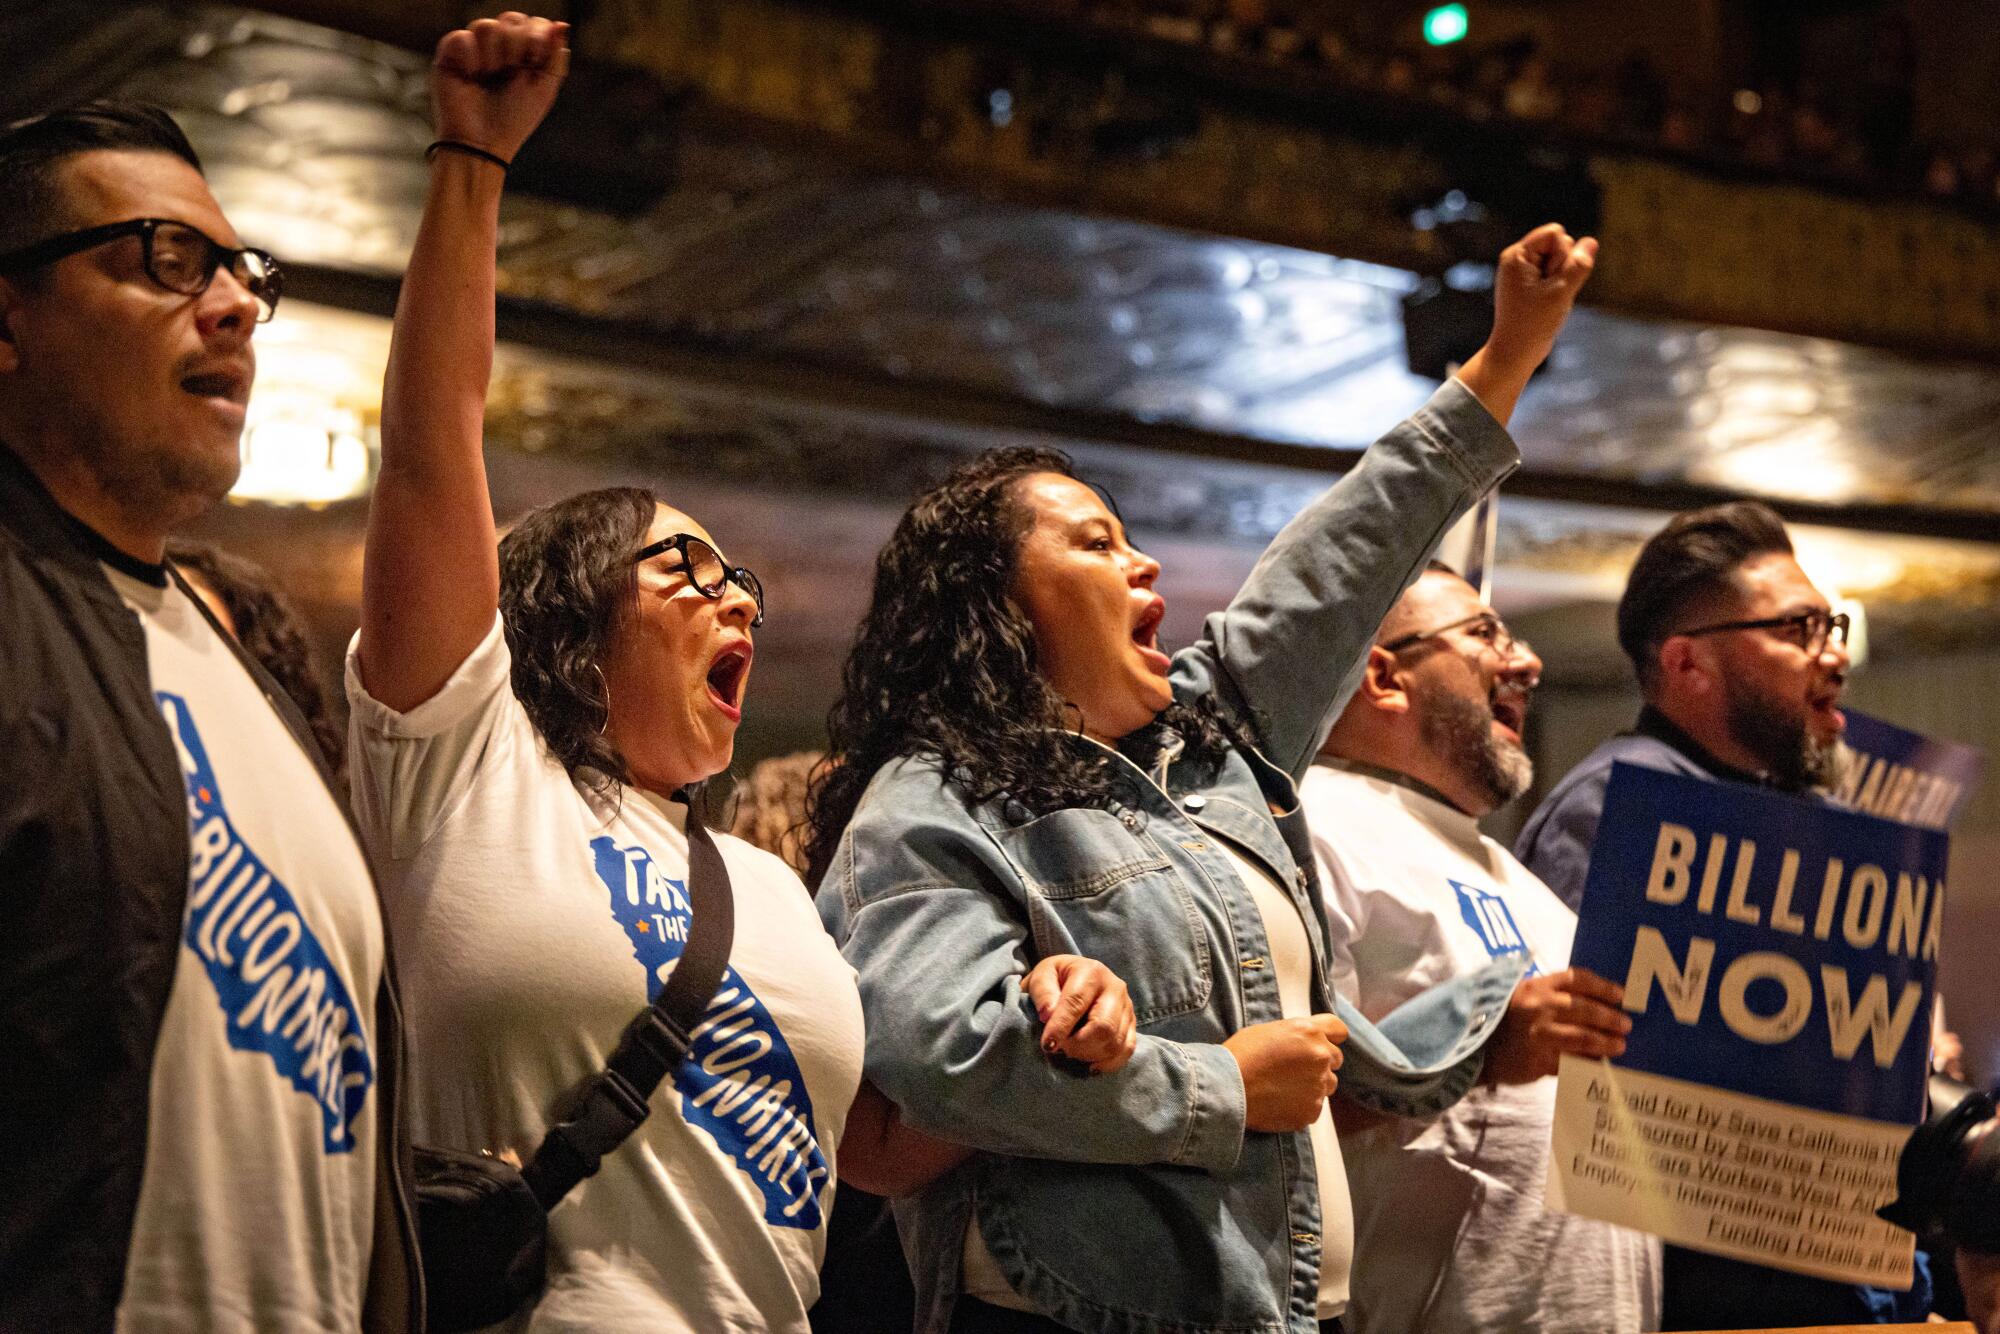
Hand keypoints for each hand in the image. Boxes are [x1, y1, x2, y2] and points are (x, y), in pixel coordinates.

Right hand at [432, 12, 569, 161]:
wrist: (483, 142)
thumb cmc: (514, 119)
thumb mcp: (544, 89)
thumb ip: (555, 57)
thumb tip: (562, 24)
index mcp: (522, 51)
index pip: (533, 22)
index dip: (537, 36)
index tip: (533, 61)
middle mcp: (497, 46)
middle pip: (511, 19)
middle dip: (517, 47)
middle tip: (511, 72)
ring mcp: (473, 47)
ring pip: (486, 25)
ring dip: (494, 56)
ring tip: (488, 77)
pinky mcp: (449, 54)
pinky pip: (462, 37)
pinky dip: (471, 59)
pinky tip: (470, 77)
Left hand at [1024, 955, 1137, 1074]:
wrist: (1074, 978)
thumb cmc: (1055, 979)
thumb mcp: (1041, 976)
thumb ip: (1043, 993)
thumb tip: (1048, 1015)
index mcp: (1091, 972)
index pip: (1076, 1003)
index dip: (1061, 1027)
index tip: (1048, 1045)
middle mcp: (1115, 988)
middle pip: (1104, 1027)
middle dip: (1078, 1046)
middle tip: (1060, 1049)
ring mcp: (1127, 1007)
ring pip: (1115, 1043)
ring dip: (1089, 1055)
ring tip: (1071, 1052)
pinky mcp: (1132, 1024)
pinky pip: (1126, 1050)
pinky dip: (1108, 1063)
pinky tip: (1090, 1064)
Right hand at [1223, 1013, 1345, 1131]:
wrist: (1226, 1087)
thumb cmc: (1241, 1055)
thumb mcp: (1269, 1030)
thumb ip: (1296, 1035)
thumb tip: (1305, 1044)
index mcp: (1309, 1031)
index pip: (1338, 1029)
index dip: (1332, 1036)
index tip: (1327, 1042)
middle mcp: (1320, 1056)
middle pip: (1335, 1059)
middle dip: (1319, 1063)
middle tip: (1294, 1069)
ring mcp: (1318, 1085)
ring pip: (1327, 1084)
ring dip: (1313, 1085)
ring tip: (1284, 1087)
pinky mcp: (1312, 1110)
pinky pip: (1314, 1106)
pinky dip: (1301, 1105)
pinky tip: (1279, 1101)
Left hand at [1483, 222, 1596, 376]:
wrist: (1516, 353)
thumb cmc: (1533, 324)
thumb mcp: (1561, 292)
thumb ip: (1578, 265)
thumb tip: (1591, 242)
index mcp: (1516, 255)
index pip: (1555, 233)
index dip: (1563, 254)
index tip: (1550, 280)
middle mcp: (1518, 259)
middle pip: (1560, 244)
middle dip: (1563, 267)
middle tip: (1548, 294)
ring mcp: (1525, 271)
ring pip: (1562, 261)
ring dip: (1564, 279)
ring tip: (1549, 300)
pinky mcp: (1532, 283)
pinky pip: (1558, 275)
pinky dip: (1561, 287)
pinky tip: (1550, 303)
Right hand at [1483, 966, 1629, 1084]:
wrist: (1476, 1048)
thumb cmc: (1507, 1020)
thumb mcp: (1525, 997)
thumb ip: (1553, 996)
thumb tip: (1597, 1005)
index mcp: (1536, 987)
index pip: (1575, 979)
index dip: (1602, 987)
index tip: (1620, 996)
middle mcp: (1537, 1007)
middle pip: (1582, 1008)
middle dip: (1609, 1018)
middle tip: (1626, 1025)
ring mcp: (1537, 1035)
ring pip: (1580, 1037)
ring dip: (1604, 1043)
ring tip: (1619, 1046)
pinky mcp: (1537, 1061)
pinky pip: (1570, 1063)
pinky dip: (1587, 1064)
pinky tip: (1598, 1065)